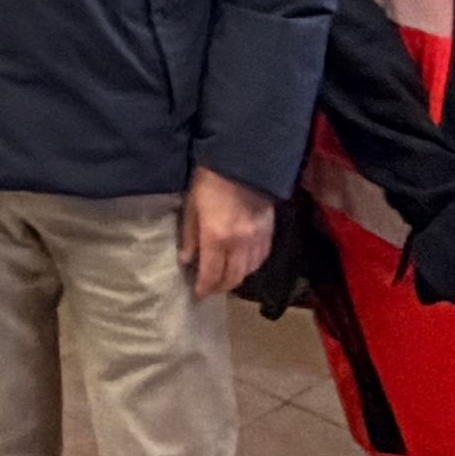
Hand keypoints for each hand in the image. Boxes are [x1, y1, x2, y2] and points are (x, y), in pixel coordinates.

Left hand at [178, 167, 275, 299]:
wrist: (243, 161)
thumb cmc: (210, 180)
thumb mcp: (191, 205)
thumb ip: (190, 235)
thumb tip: (186, 260)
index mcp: (216, 238)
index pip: (211, 274)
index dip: (204, 288)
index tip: (197, 294)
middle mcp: (239, 245)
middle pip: (232, 278)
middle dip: (219, 287)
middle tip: (209, 288)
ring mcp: (256, 240)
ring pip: (248, 271)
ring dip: (235, 278)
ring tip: (224, 278)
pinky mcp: (269, 233)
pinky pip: (261, 259)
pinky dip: (251, 266)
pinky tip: (243, 264)